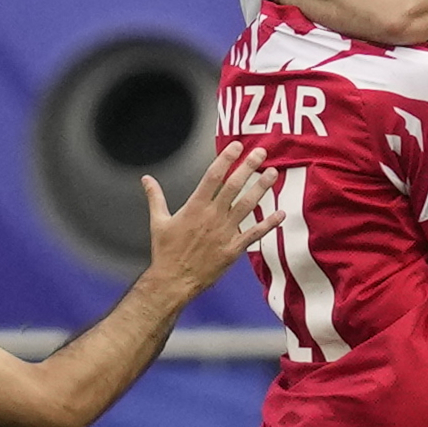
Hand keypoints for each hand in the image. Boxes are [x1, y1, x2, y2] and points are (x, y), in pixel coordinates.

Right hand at [142, 142, 280, 306]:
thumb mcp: (158, 221)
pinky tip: (281, 213)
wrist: (174, 280)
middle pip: (234, 186)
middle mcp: (212, 216)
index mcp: (194, 207)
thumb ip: (155, 197)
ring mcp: (225, 232)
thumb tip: (146, 179)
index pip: (213, 177)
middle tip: (261, 152)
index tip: (237, 146)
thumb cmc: (165, 252)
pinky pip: (254, 233)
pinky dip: (269, 223)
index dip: (226, 159)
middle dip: (249, 167)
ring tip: (273, 173)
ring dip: (261, 188)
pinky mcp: (233, 249)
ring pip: (248, 205)